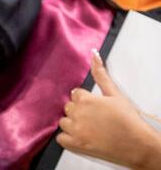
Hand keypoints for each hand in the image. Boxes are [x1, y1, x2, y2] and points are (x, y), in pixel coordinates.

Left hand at [57, 51, 160, 168]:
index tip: (95, 107)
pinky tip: (79, 137)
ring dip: (72, 124)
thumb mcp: (115, 94)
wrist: (138, 144)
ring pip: (63, 122)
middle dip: (78, 111)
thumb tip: (94, 54)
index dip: (85, 100)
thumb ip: (101, 74)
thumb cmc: (128, 119)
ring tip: (88, 128)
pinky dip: (67, 138)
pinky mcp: (76, 145)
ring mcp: (76, 130)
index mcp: (85, 99)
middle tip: (94, 118)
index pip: (75, 94)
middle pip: (68, 107)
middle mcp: (77, 113)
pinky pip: (61, 139)